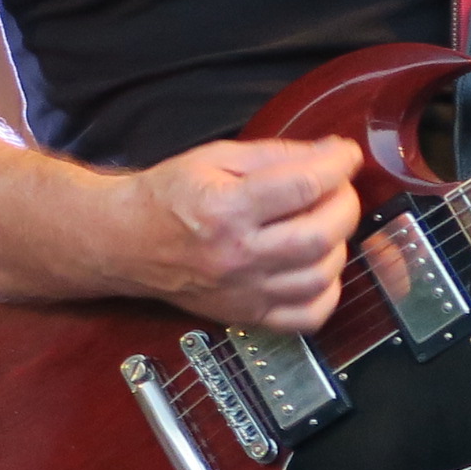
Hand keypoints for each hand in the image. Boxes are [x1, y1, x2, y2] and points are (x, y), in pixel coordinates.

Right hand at [120, 135, 362, 332]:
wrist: (124, 241)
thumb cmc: (166, 197)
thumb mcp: (214, 158)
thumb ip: (275, 155)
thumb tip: (331, 152)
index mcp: (225, 208)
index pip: (303, 185)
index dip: (338, 165)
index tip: (347, 155)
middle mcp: (236, 255)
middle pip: (320, 234)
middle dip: (345, 203)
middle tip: (338, 188)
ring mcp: (243, 291)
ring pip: (321, 275)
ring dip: (338, 244)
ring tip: (324, 224)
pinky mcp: (247, 314)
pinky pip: (308, 316)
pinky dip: (328, 292)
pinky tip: (316, 267)